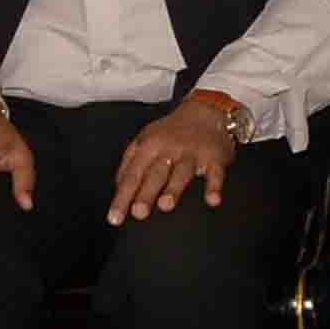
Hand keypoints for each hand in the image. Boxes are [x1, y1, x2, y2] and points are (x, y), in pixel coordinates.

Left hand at [110, 94, 245, 219]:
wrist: (206, 110)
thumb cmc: (171, 132)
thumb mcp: (145, 140)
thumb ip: (129, 164)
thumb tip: (118, 189)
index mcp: (149, 146)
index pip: (132, 175)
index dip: (122, 197)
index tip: (115, 218)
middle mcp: (170, 149)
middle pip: (155, 174)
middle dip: (146, 193)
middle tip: (138, 213)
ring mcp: (192, 153)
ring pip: (181, 172)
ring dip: (173, 188)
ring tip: (165, 205)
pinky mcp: (214, 157)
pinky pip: (214, 173)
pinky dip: (214, 186)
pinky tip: (212, 200)